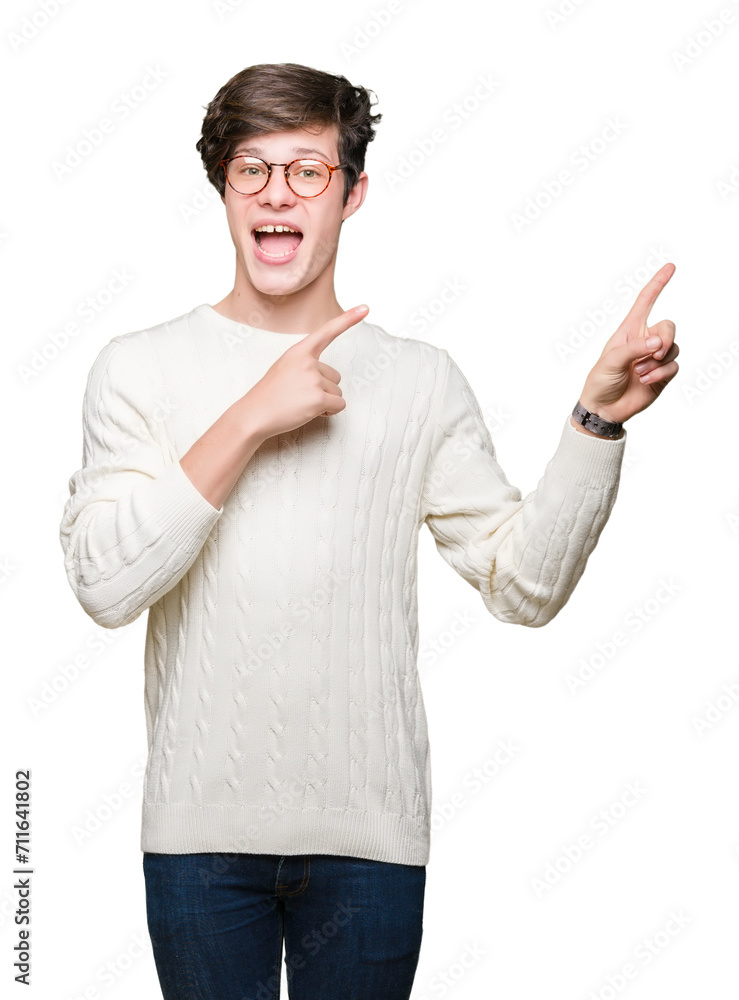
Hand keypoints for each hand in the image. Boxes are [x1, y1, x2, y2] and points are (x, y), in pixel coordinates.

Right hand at [243, 305, 368, 439]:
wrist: (254, 415)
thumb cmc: (269, 395)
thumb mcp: (285, 368)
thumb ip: (305, 365)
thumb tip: (327, 377)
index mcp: (299, 351)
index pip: (327, 332)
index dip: (348, 319)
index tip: (365, 308)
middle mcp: (308, 362)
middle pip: (335, 377)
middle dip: (323, 390)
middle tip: (299, 395)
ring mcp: (313, 379)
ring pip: (337, 392)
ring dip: (324, 402)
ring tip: (300, 403)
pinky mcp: (318, 398)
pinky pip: (339, 405)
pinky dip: (329, 412)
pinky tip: (309, 412)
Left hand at [578, 263, 678, 423]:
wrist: (604, 408)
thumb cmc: (600, 381)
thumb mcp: (610, 361)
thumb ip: (634, 349)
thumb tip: (658, 343)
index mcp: (629, 331)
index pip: (645, 302)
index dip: (657, 284)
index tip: (670, 267)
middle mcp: (644, 341)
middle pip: (668, 326)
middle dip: (665, 338)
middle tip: (654, 352)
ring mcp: (654, 358)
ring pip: (673, 348)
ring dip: (657, 361)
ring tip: (639, 373)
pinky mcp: (662, 374)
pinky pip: (673, 366)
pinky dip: (661, 373)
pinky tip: (645, 381)